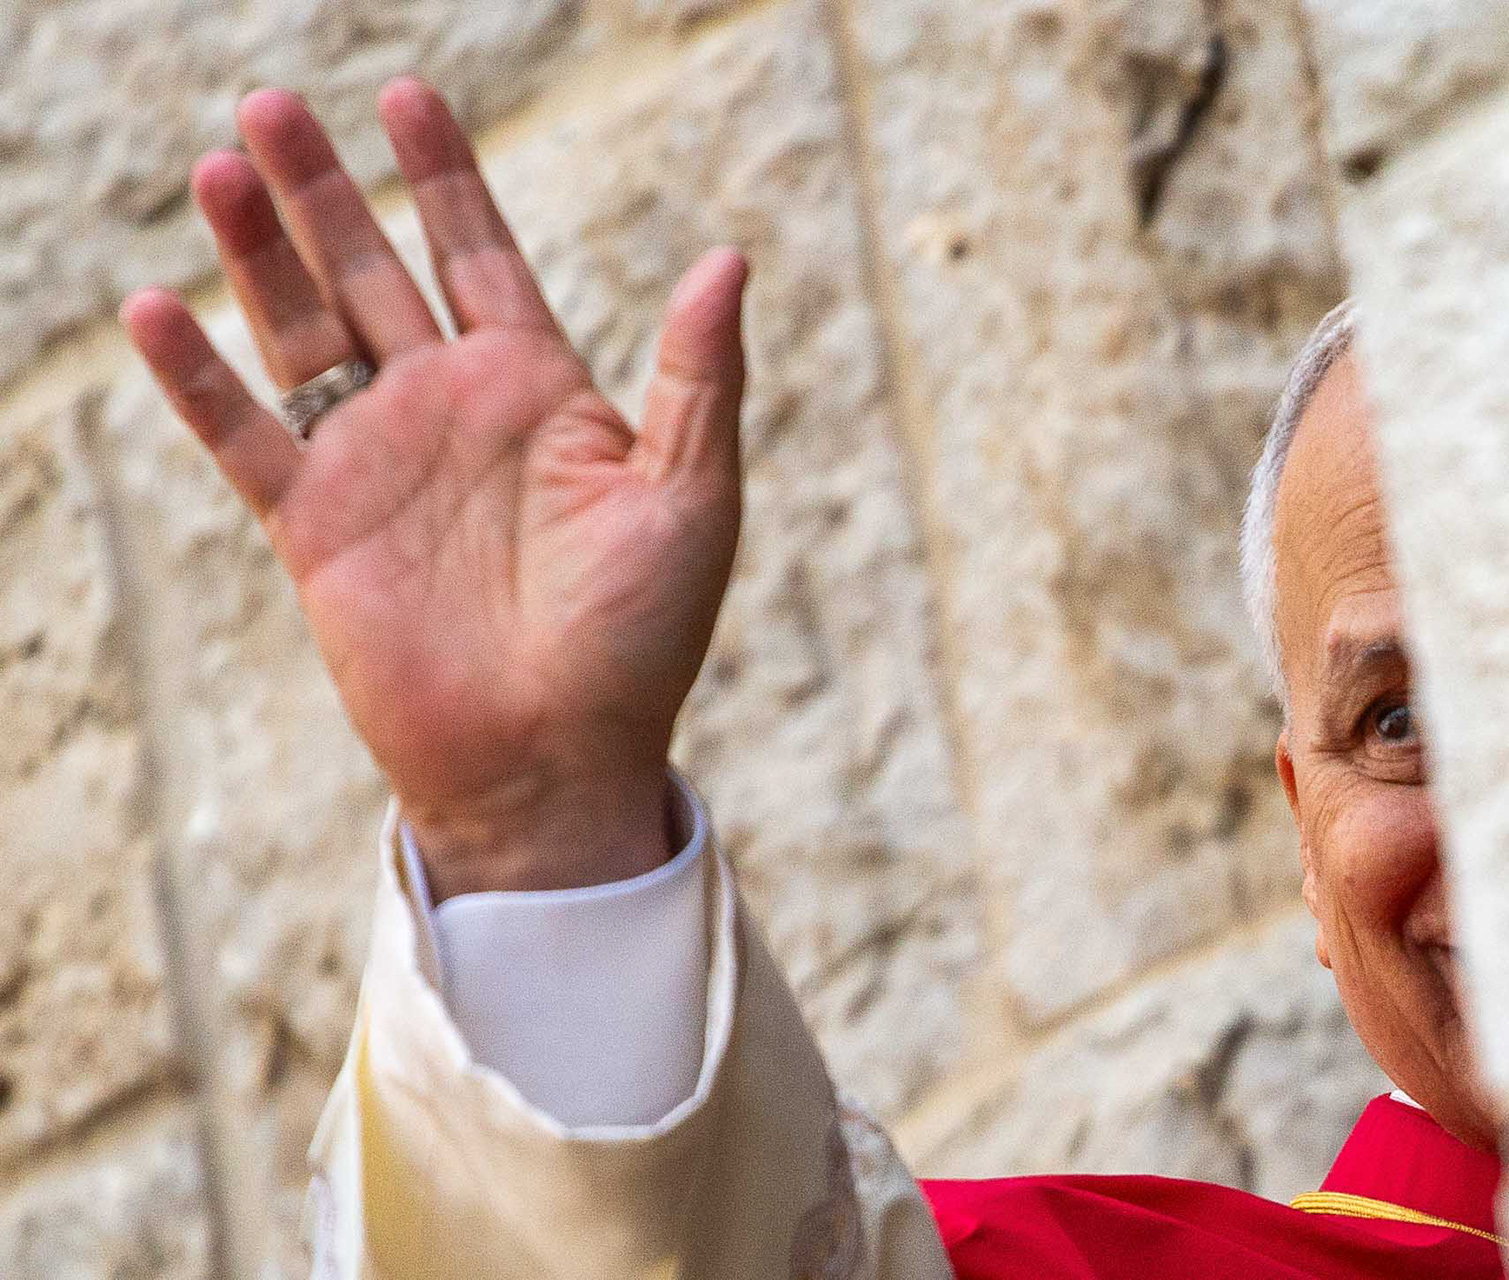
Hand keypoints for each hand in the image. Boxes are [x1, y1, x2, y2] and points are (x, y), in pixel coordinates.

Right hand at [121, 80, 747, 896]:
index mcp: (540, 391)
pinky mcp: (317, 527)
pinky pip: (245, 436)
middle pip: (371, 272)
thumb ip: (699, 377)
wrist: (558, 760)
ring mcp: (378, 463)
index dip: (444, 178)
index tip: (406, 97)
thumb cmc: (641, 639)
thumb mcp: (691, 497)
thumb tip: (729, 258)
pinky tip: (157, 308)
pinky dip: (199, 379)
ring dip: (261, 253)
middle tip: (272, 102)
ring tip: (225, 163)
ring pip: (303, 332)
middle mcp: (450, 411)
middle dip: (325, 190)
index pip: (480, 255)